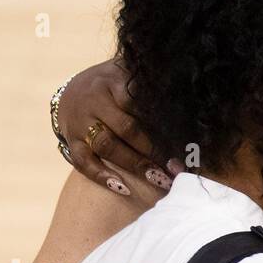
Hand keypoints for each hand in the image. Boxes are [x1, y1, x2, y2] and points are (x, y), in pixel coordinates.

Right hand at [57, 60, 172, 196]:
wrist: (71, 90)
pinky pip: (82, 161)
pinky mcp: (70, 141)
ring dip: (133, 164)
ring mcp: (81, 123)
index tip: (184, 139)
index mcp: (114, 82)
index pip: (141, 103)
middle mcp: (96, 103)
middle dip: (152, 149)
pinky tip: (122, 188)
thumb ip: (152, 83)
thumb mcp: (129, 74)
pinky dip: (100, 176)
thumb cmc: (113, 84)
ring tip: (159, 179)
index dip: (163, 122)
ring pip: (106, 146)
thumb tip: (191, 95)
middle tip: (176, 166)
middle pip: (126, 128)